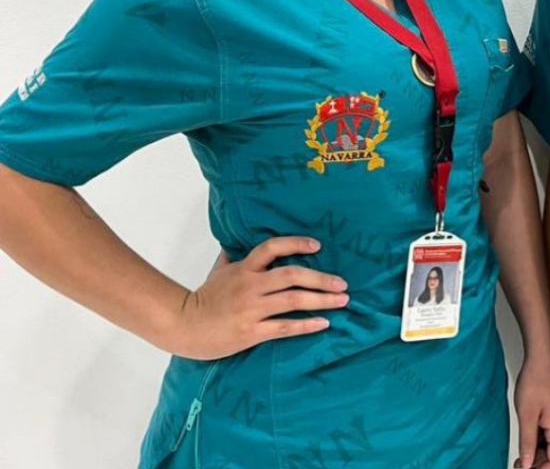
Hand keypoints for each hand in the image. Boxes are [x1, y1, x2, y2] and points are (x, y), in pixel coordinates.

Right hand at [168, 236, 346, 358]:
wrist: (182, 326)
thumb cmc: (203, 298)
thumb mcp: (218, 271)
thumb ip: (233, 257)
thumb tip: (236, 241)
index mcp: (244, 268)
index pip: (273, 248)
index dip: (296, 244)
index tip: (318, 245)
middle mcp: (251, 285)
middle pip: (292, 276)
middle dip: (321, 278)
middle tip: (343, 283)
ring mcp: (252, 309)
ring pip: (293, 300)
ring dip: (322, 300)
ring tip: (342, 300)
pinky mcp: (251, 332)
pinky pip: (284, 327)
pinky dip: (306, 324)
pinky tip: (324, 323)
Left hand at [513, 356, 549, 468]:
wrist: (541, 357)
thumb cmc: (536, 379)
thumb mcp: (526, 414)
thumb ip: (527, 441)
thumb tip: (527, 463)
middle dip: (539, 464)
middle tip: (520, 464)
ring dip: (538, 453)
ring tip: (521, 454)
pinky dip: (539, 441)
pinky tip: (528, 439)